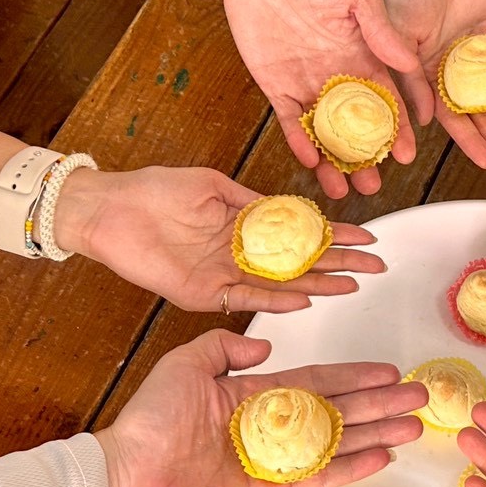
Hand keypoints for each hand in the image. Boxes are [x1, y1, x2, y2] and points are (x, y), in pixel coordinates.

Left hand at [53, 165, 385, 312]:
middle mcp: (242, 255)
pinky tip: (304, 299)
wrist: (109, 209)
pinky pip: (245, 299)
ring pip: (281, 285)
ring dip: (318, 286)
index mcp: (247, 227)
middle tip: (376, 268)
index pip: (303, 234)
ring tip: (350, 285)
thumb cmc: (155, 191)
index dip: (337, 236)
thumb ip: (252, 202)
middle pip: (302, 264)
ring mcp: (225, 276)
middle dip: (340, 265)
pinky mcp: (202, 293)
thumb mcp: (213, 185)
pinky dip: (274, 301)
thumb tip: (291, 210)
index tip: (369, 238)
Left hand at [96, 328, 427, 486]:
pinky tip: (380, 458)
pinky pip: (318, 477)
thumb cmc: (149, 422)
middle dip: (380, 403)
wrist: (128, 477)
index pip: (318, 381)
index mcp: (254, 395)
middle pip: (340, 410)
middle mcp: (271, 427)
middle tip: (418, 396)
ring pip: (338, 442)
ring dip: (377, 433)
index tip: (387, 370)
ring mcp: (274, 461)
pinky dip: (350, 469)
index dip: (354, 375)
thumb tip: (264, 346)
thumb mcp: (185, 365)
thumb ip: (223, 348)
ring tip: (413, 425)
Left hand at [207, 0, 420, 198]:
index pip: (386, 99)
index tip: (407, 154)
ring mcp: (307, 82)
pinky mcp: (276, 85)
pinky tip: (311, 164)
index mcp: (363, 53)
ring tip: (345, 190)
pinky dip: (300, 143)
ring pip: (325, 132)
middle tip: (375, 186)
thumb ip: (380, 27)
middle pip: (357, 126)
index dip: (398, 128)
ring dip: (335, 160)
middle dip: (366, 157)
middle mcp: (338, 73)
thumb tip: (409, 62)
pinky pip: (290, 122)